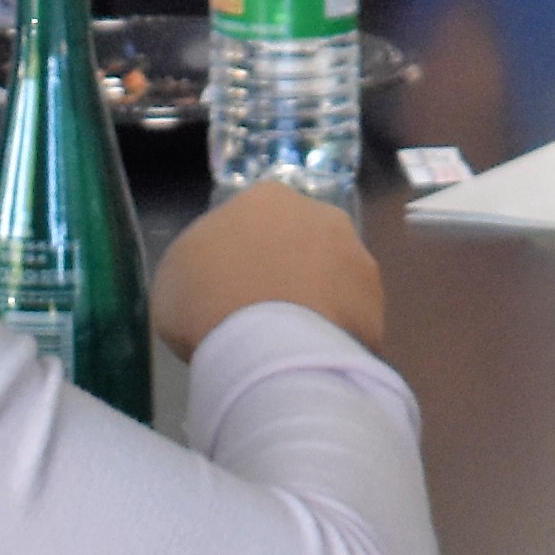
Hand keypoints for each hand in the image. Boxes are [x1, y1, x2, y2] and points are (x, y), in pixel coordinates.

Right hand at [155, 178, 383, 354]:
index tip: (231, 291)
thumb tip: (223, 274)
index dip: (243, 258)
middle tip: (264, 316)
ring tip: (292, 342)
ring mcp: (356, 253)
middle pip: (301, 244)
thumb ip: (204, 263)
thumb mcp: (176, 276)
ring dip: (317, 301)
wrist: (269, 344)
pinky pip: (352, 315)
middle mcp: (320, 214)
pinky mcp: (378, 298)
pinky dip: (336, 332)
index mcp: (266, 199)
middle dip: (288, 273)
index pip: (256, 222)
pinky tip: (315, 355)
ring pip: (332, 277)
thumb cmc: (208, 301)